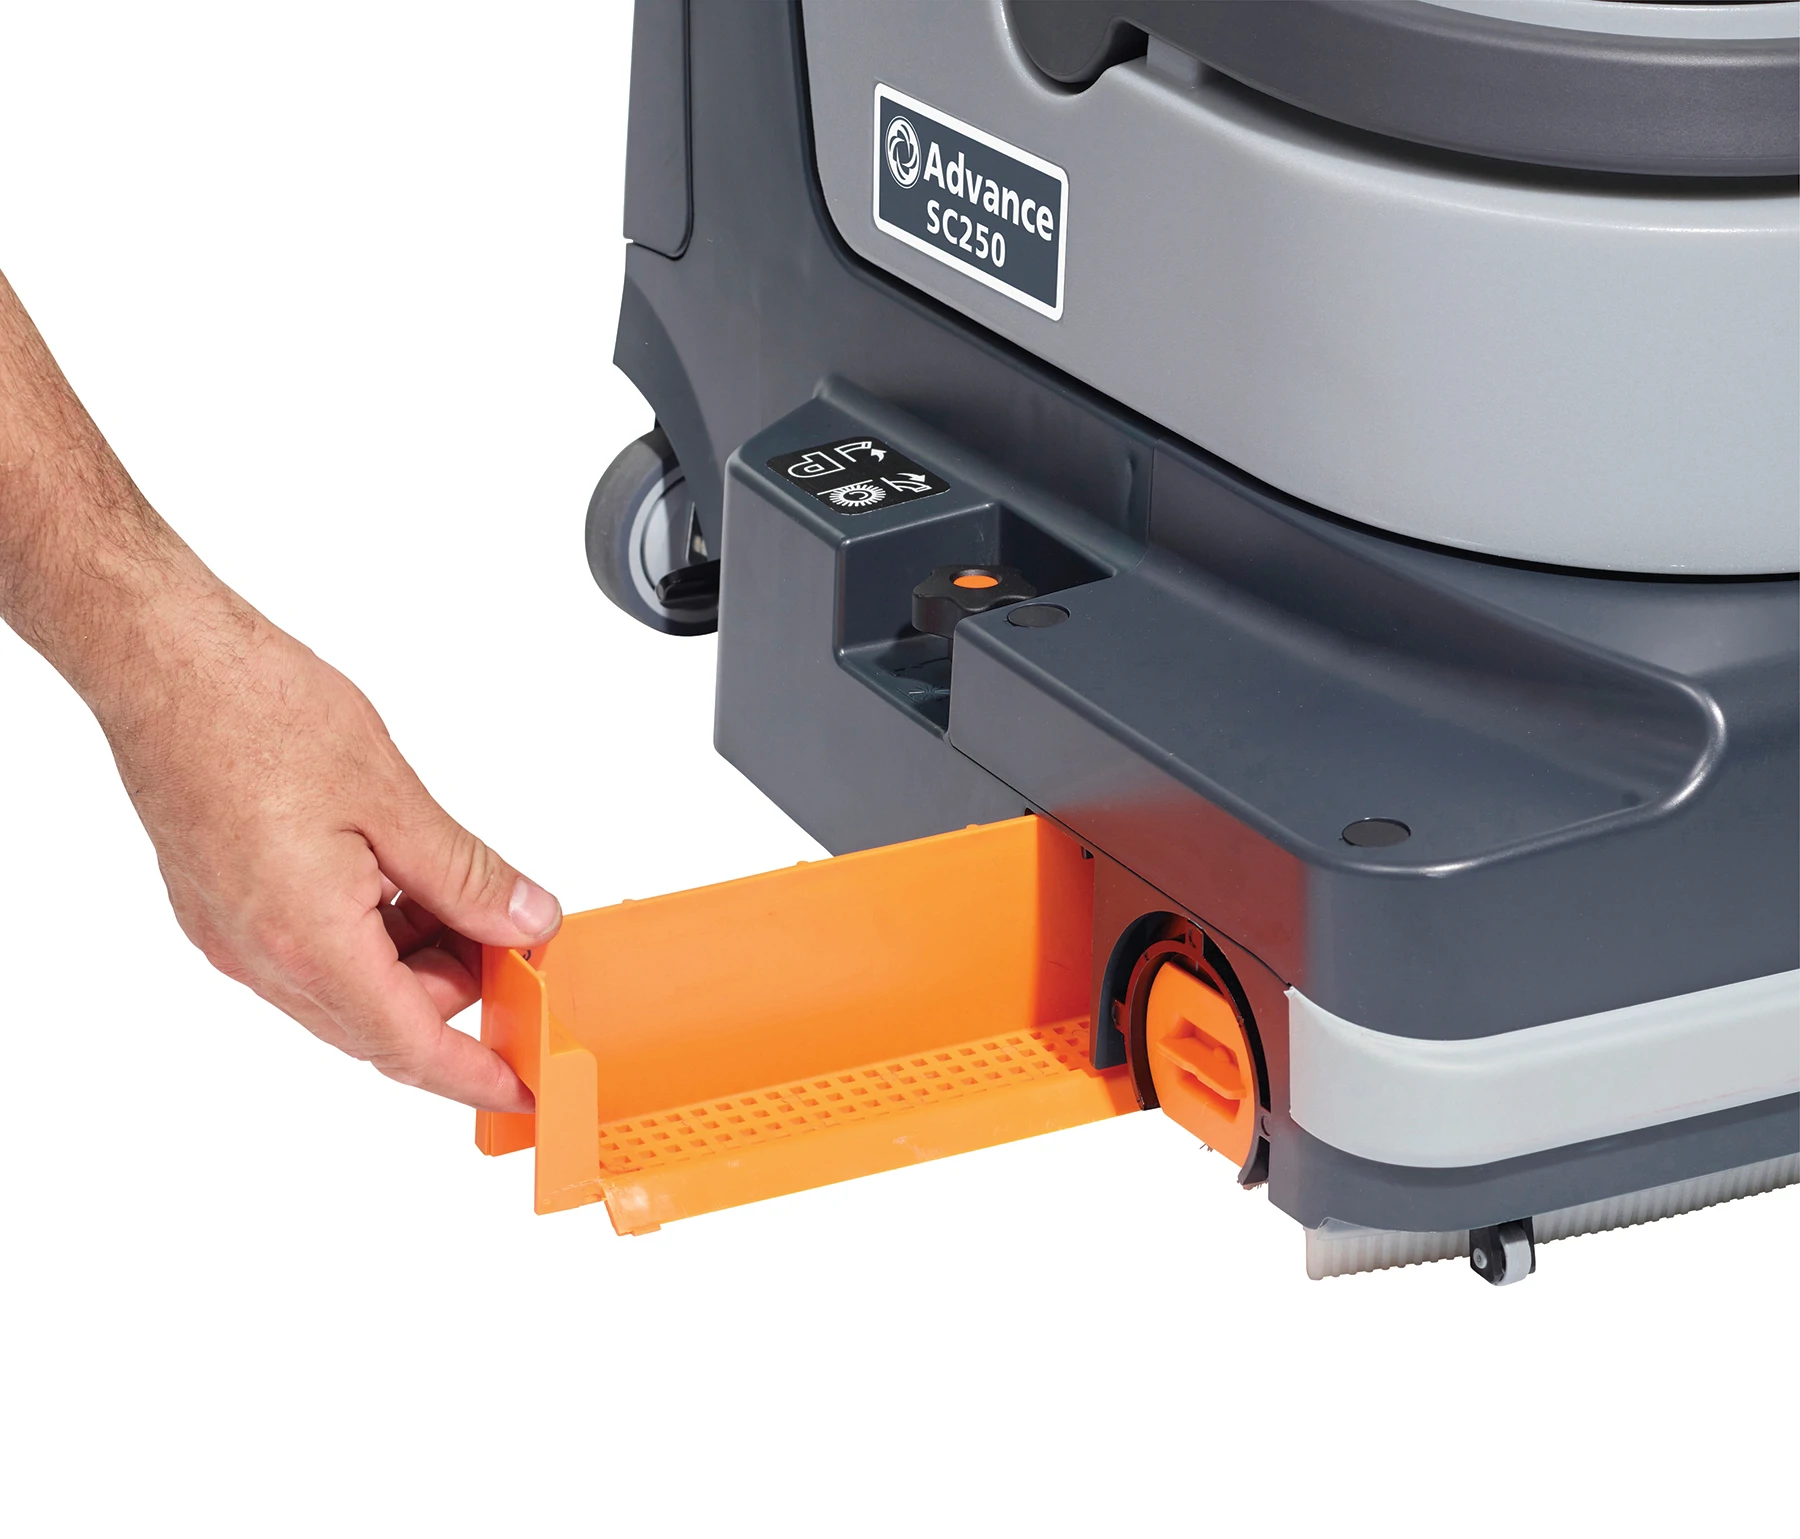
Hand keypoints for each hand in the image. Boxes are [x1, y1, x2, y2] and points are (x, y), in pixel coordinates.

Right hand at [96, 583, 557, 1112]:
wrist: (164, 663)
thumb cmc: (259, 713)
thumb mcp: (397, 800)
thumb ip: (470, 878)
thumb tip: (527, 922)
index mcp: (307, 939)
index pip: (409, 1044)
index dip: (475, 1073)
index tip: (522, 1088)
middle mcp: (261, 955)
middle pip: (381, 1020)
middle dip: (455, 991)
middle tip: (512, 935)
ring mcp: (234, 935)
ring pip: (347, 987)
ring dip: (412, 957)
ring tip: (458, 887)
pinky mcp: (223, 908)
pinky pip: (311, 952)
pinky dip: (369, 933)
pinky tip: (400, 875)